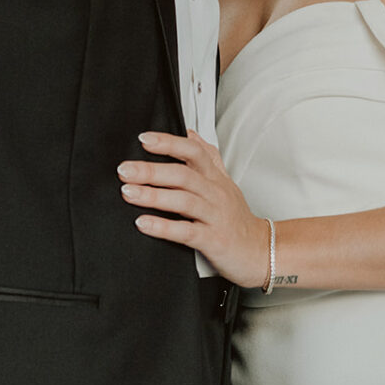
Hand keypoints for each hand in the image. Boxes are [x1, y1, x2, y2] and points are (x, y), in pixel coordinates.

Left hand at [118, 130, 270, 288]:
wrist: (259, 251)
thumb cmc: (238, 219)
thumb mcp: (226, 183)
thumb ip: (209, 157)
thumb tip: (190, 133)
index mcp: (215, 178)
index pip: (194, 151)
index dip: (169, 143)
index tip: (144, 139)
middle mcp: (215, 193)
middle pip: (184, 174)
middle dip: (152, 170)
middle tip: (125, 169)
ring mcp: (214, 216)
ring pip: (183, 200)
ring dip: (153, 195)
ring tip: (128, 192)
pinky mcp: (212, 240)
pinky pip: (186, 231)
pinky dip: (163, 227)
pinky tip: (143, 223)